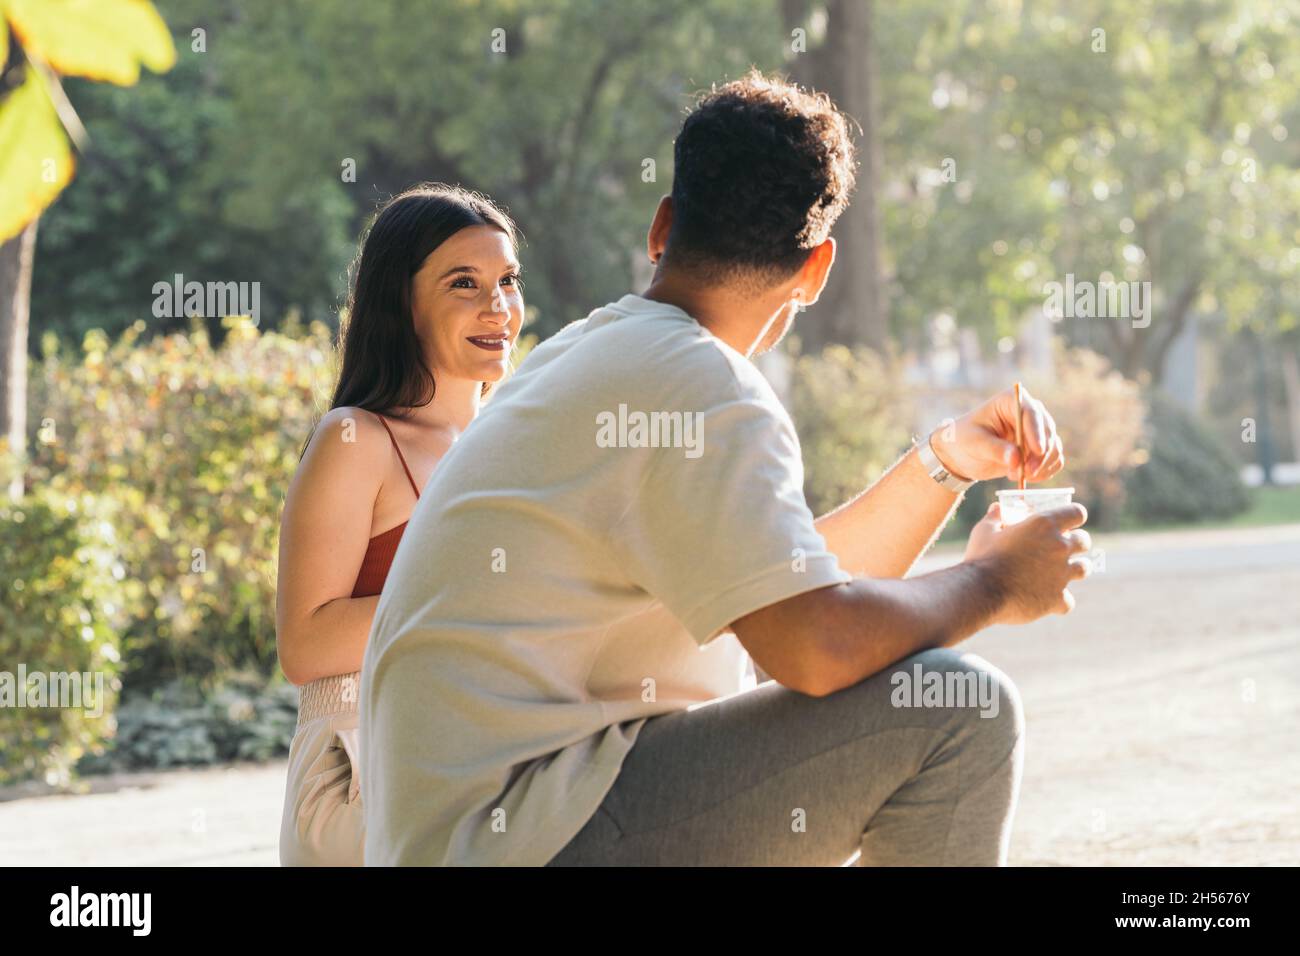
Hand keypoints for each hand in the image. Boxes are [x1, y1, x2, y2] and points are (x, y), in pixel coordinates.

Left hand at [929, 385, 1064, 483]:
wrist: (963, 453)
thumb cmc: (965, 440)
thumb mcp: (974, 443)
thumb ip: (994, 449)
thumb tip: (1016, 459)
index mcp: (1011, 401)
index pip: (1031, 413)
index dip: (1037, 432)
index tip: (1038, 450)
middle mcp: (1030, 412)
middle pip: (1048, 432)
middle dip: (1040, 455)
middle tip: (1025, 473)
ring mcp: (1038, 430)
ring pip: (1054, 448)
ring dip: (1041, 466)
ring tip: (1014, 474)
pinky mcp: (1041, 448)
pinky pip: (1054, 460)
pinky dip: (1045, 471)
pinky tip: (1026, 477)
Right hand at [964, 501, 1090, 624]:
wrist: (980, 591)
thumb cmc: (981, 558)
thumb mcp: (983, 531)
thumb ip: (994, 517)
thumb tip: (997, 508)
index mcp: (1043, 525)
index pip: (1077, 513)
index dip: (1073, 516)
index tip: (1067, 522)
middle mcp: (1059, 547)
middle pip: (1084, 541)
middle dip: (1076, 543)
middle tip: (1060, 549)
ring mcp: (1061, 574)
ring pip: (1084, 569)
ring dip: (1074, 569)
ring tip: (1058, 573)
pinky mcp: (1057, 598)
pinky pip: (1068, 601)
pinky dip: (1059, 601)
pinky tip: (1047, 600)